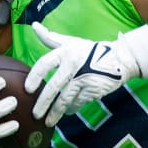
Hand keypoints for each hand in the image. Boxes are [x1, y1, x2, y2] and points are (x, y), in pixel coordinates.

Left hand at [26, 21, 147, 126]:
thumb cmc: (91, 51)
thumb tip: (34, 26)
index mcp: (65, 52)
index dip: (34, 77)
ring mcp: (84, 78)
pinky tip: (66, 113)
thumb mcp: (72, 42)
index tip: (27, 89)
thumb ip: (51, 38)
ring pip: (65, 99)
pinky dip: (72, 109)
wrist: (120, 58)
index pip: (44, 64)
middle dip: (42, 103)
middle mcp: (73, 65)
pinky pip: (78, 103)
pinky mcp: (93, 89)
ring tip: (48, 121)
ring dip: (55, 112)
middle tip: (35, 114)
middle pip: (53, 87)